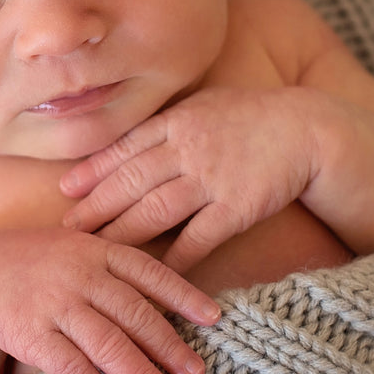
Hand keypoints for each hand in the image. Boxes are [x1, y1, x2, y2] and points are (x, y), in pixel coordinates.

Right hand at [0, 227, 219, 373]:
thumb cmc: (38, 260)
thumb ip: (115, 265)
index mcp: (96, 249)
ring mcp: (55, 302)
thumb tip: (167, 298)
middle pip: (134, 313)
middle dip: (169, 346)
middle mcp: (80, 273)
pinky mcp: (30, 332)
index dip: (184, 296)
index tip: (214, 319)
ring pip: (108, 343)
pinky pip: (70, 366)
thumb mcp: (78, 247)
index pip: (149, 272)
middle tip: (196, 373)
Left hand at [60, 87, 319, 272]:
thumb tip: (128, 137)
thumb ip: (167, 121)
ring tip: (97, 248)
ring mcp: (211, 178)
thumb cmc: (250, 115)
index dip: (92, 171)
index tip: (67, 189)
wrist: (306, 128)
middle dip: (95, 206)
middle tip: (68, 227)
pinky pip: (198, 236)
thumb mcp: (203, 103)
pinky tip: (153, 270)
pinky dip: (175, 255)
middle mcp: (187, 149)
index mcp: (176, 122)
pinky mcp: (237, 207)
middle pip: (131, 182)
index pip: (124, 149)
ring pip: (155, 210)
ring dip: (121, 231)